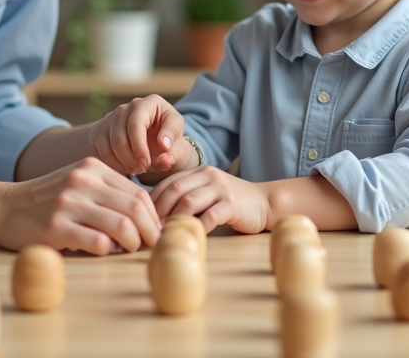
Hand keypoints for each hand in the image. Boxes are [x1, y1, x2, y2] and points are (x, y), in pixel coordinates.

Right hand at [0, 158, 160, 254]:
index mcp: (92, 168)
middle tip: (149, 245)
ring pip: (122, 226)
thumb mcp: (78, 182)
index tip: (154, 231)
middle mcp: (82, 181)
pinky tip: (102, 250)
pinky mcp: (56, 227)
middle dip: (149, 231)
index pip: (139, 193)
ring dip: (132, 243)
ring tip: (128, 249)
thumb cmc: (47, 200)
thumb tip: (148, 216)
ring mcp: (68, 204)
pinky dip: (107, 251)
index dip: (153, 216)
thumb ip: (108, 191)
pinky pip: (98, 242)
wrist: (3, 208)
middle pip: (135, 208)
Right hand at [87, 95, 185, 176]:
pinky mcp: (100, 130)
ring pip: (110, 145)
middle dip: (131, 159)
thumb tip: (163, 156)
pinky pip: (101, 151)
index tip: (148, 164)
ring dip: (122, 163)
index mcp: (151, 102)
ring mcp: (112, 117)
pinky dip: (113, 165)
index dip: (140, 148)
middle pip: (120, 137)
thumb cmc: (167, 144)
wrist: (155, 145)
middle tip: (142, 170)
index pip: (136, 124)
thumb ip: (173, 154)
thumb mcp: (177, 148)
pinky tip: (125, 170)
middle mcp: (129, 106)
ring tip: (136, 170)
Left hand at [150, 165, 270, 234]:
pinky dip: (196, 227)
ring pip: (189, 202)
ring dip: (174, 220)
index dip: (153, 201)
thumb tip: (156, 216)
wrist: (264, 202)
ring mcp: (220, 189)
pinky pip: (209, 216)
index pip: (168, 182)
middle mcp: (208, 175)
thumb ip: (187, 197)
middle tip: (151, 229)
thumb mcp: (207, 193)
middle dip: (159, 210)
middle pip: (175, 189)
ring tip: (165, 235)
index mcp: (199, 171)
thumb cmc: (230, 202)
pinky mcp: (232, 205)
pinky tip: (190, 237)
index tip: (144, 218)